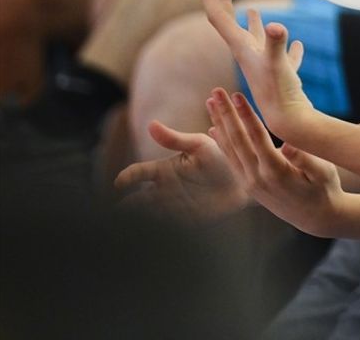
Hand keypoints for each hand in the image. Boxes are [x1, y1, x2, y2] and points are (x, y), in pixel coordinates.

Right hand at [114, 120, 249, 221]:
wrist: (246, 177)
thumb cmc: (222, 156)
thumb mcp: (199, 145)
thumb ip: (175, 139)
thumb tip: (150, 124)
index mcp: (164, 170)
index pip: (137, 174)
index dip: (126, 178)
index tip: (118, 184)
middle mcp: (165, 189)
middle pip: (137, 200)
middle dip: (124, 207)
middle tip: (113, 214)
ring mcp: (175, 205)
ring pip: (150, 215)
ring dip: (140, 220)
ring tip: (127, 228)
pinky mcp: (188, 220)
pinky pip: (170, 226)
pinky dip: (160, 230)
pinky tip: (151, 234)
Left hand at [197, 0, 310, 137]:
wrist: (291, 125)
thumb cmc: (282, 96)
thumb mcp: (278, 66)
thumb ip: (276, 44)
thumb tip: (277, 26)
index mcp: (241, 48)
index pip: (218, 17)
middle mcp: (249, 56)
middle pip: (231, 25)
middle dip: (225, 4)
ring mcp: (265, 68)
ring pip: (257, 41)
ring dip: (254, 25)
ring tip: (255, 11)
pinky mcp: (281, 79)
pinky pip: (284, 59)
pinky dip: (289, 49)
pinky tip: (299, 44)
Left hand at [205, 87, 344, 236]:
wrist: (317, 218)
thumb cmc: (325, 190)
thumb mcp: (323, 173)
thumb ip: (306, 159)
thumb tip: (288, 145)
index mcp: (276, 171)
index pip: (256, 137)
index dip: (246, 115)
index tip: (236, 95)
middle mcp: (257, 178)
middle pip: (236, 140)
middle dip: (226, 114)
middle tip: (216, 92)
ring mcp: (250, 183)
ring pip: (230, 149)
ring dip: (219, 124)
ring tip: (211, 103)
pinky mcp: (249, 186)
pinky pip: (231, 160)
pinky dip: (221, 143)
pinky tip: (214, 129)